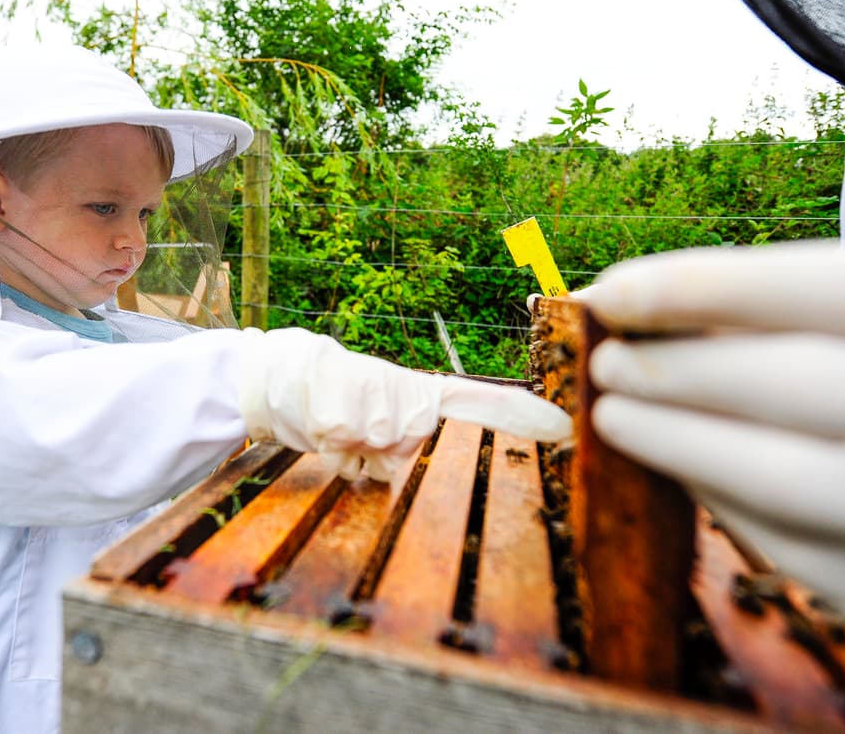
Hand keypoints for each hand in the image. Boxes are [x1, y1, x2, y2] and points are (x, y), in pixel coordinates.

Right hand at [239, 327, 571, 481]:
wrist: (281, 373)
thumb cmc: (336, 403)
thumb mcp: (380, 421)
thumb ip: (405, 443)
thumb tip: (411, 471)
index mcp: (422, 392)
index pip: (482, 401)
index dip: (522, 415)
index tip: (563, 428)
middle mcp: (407, 390)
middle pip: (408, 449)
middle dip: (382, 456)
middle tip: (358, 435)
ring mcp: (375, 395)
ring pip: (376, 451)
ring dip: (353, 453)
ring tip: (339, 428)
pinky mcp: (340, 408)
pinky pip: (342, 448)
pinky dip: (330, 447)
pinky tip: (322, 426)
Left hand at [578, 240, 844, 680]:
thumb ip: (844, 316)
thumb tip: (680, 312)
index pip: (790, 286)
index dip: (682, 283)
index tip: (612, 289)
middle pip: (754, 381)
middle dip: (657, 367)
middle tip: (605, 357)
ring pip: (748, 473)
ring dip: (662, 438)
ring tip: (616, 411)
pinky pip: (774, 540)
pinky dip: (714, 497)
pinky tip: (685, 469)